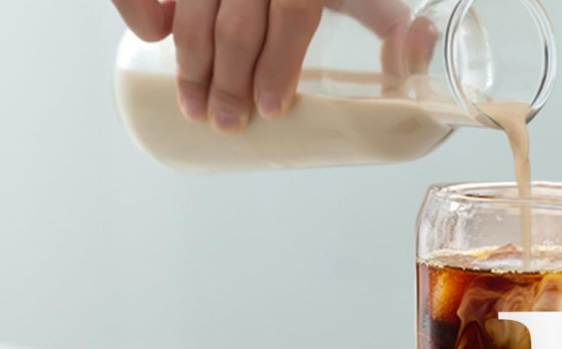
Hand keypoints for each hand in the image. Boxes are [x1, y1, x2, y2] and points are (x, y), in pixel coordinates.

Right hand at [113, 0, 412, 131]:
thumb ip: (385, 15)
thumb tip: (421, 47)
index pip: (293, 12)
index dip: (279, 64)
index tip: (272, 109)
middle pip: (236, 21)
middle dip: (229, 81)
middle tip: (227, 123)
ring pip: (192, 7)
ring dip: (188, 62)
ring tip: (194, 107)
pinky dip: (139, 6)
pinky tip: (150, 38)